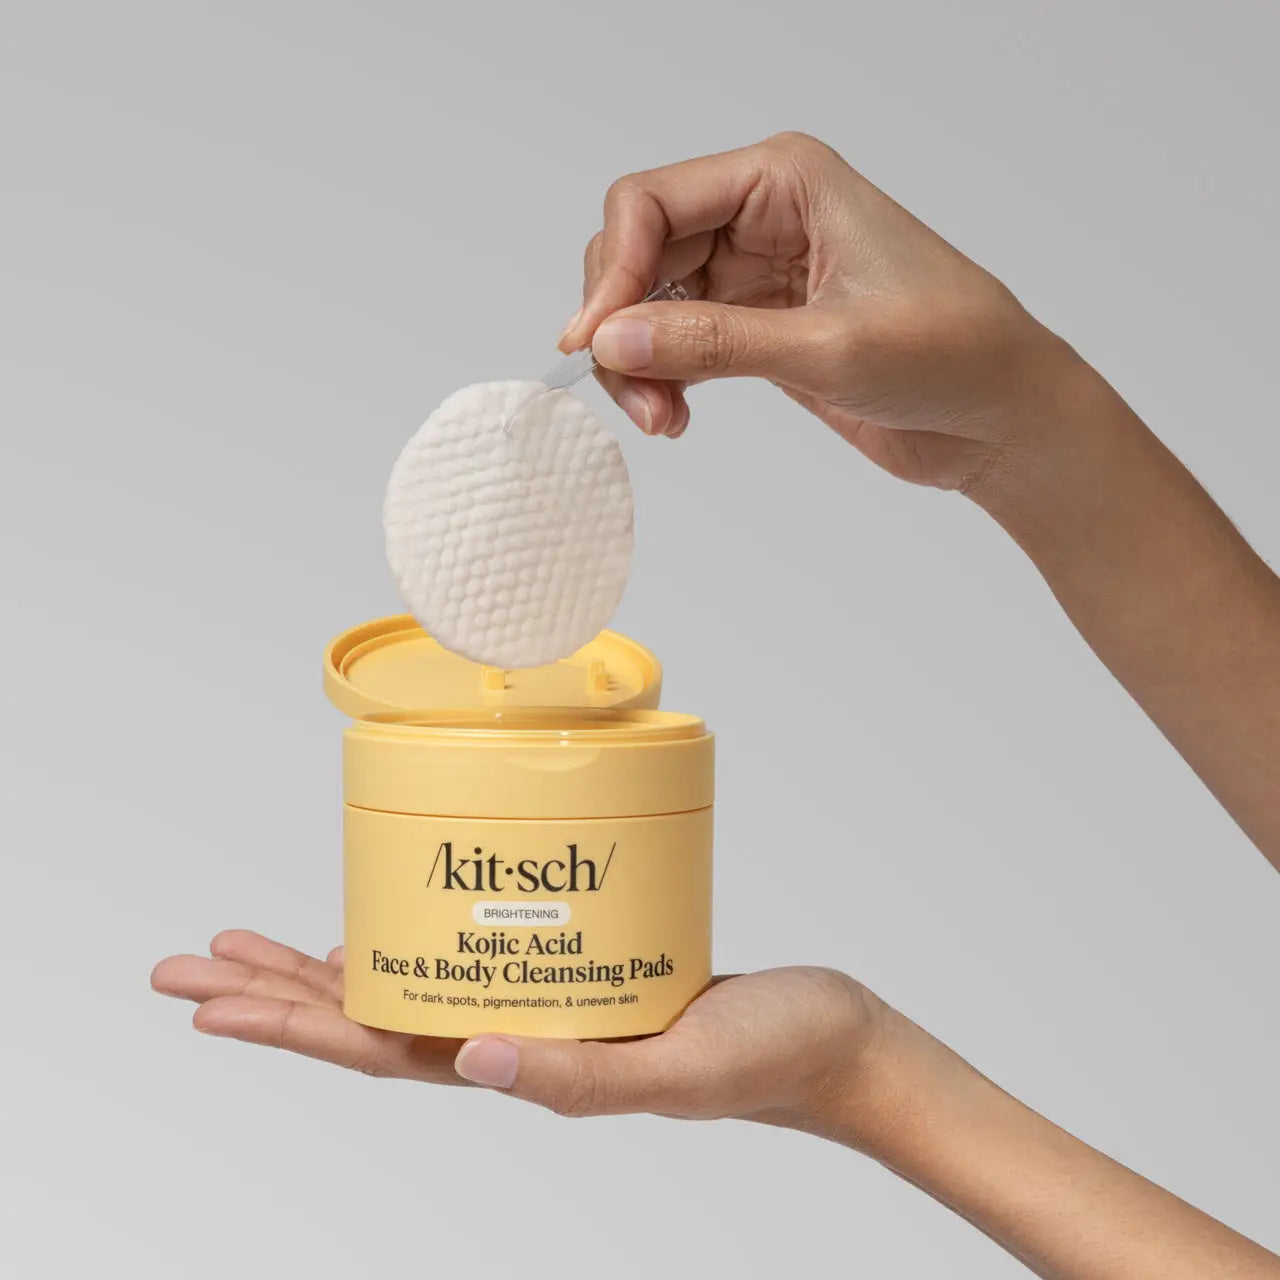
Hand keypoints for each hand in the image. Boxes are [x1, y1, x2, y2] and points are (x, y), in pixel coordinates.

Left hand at [151, 931, 887, 1127]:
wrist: (824, 1037)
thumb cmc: (767, 1055)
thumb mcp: (679, 1068)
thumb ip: (579, 1075)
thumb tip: (469, 1060)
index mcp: (527, 1066)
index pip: (380, 1048)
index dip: (290, 1022)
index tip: (211, 1000)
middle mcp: (517, 1041)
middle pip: (370, 1016)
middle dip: (274, 993)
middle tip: (192, 967)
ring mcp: (541, 1008)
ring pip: (408, 986)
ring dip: (326, 970)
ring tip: (254, 950)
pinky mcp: (575, 972)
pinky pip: (470, 957)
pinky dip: (414, 940)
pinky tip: (388, 927)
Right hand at [564, 131, 1081, 494]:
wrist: (1001, 417)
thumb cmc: (952, 355)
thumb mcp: (829, 348)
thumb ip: (714, 341)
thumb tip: (611, 340)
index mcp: (785, 181)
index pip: (652, 201)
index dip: (612, 270)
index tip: (596, 344)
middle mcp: (762, 215)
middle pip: (639, 251)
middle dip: (621, 323)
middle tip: (636, 399)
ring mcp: (755, 274)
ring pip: (649, 302)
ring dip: (637, 361)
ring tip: (662, 420)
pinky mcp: (757, 327)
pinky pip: (677, 340)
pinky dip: (661, 378)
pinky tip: (676, 417)